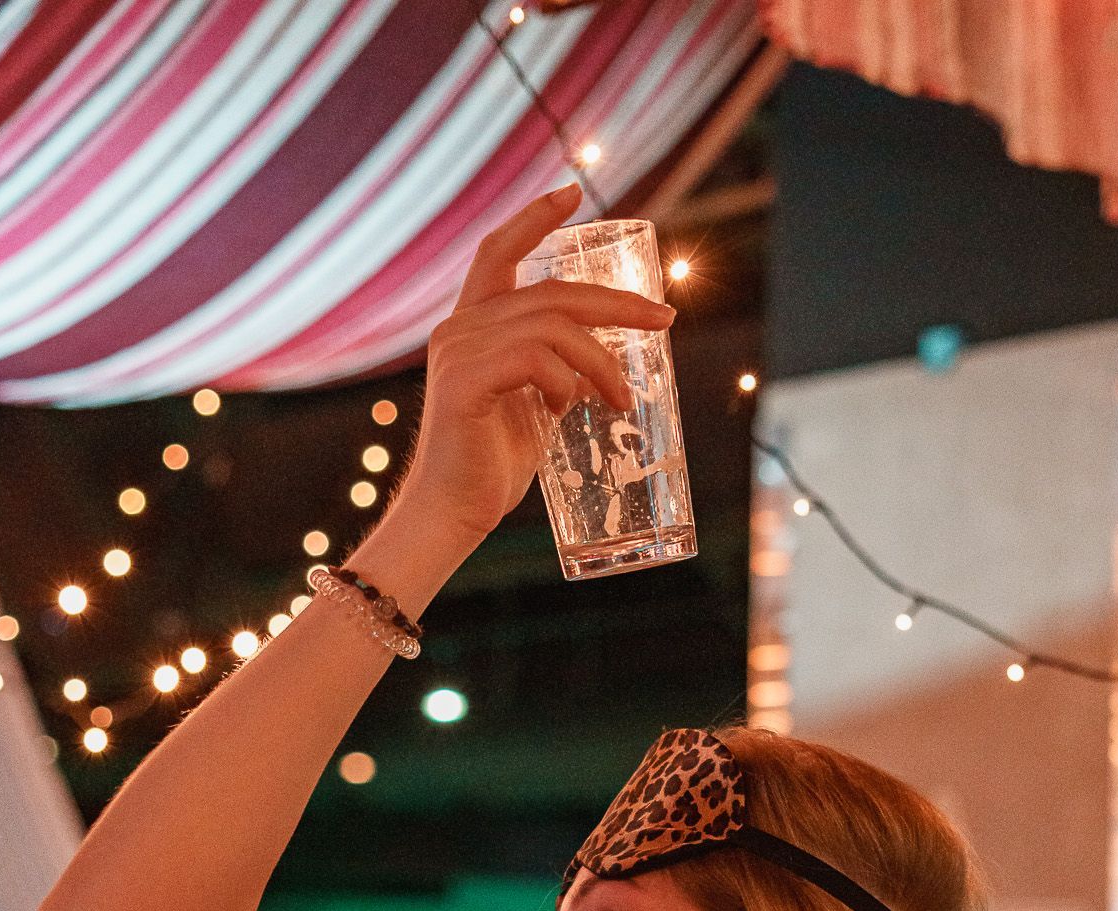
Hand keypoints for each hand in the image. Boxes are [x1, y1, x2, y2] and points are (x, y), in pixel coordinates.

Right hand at [403, 184, 675, 542]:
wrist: (452, 512)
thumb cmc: (490, 466)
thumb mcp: (534, 410)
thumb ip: (557, 377)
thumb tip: (599, 372)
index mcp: (472, 326)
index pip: (497, 252)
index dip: (534, 219)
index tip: (573, 193)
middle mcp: (460, 327)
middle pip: (552, 292)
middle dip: (617, 303)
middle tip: (665, 319)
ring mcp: (459, 350)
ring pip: (553, 328)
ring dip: (601, 363)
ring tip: (620, 399)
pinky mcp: (465, 380)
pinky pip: (534, 360)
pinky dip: (565, 382)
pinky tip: (567, 408)